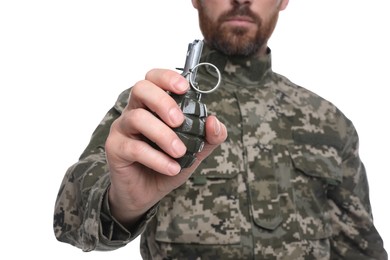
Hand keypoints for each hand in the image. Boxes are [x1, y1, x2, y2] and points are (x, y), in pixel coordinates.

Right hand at [105, 68, 226, 227]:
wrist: (146, 193)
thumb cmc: (167, 164)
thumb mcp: (194, 151)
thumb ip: (208, 137)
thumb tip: (214, 122)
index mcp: (152, 106)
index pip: (153, 78)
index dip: (167, 77)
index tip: (184, 88)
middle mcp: (134, 112)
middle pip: (140, 88)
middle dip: (163, 102)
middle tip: (179, 121)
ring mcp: (122, 129)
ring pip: (137, 118)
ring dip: (163, 135)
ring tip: (180, 152)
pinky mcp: (115, 149)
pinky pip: (134, 147)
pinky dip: (157, 158)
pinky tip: (172, 168)